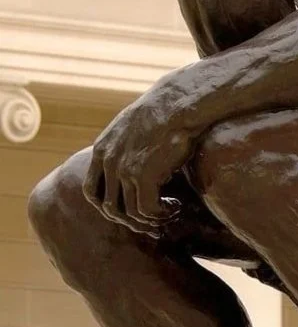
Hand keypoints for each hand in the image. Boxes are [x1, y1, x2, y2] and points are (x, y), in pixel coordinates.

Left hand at [83, 88, 195, 236]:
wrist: (177, 105)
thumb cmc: (164, 113)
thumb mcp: (133, 129)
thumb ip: (125, 147)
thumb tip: (135, 163)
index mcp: (101, 151)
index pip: (92, 192)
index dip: (109, 207)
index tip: (131, 210)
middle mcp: (107, 162)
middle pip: (109, 208)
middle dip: (131, 220)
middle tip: (152, 221)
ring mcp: (122, 169)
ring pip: (129, 213)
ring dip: (151, 220)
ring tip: (169, 214)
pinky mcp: (142, 175)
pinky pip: (147, 209)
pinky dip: (162, 214)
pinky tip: (175, 208)